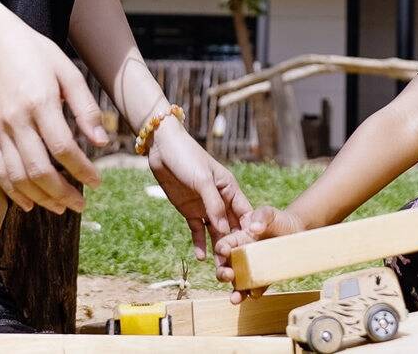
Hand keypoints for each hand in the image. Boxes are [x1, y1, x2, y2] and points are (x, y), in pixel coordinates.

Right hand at [0, 0, 108, 214]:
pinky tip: (29, 204)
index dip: (82, 170)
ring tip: (60, 208)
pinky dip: (13, 192)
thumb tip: (101, 142)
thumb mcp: (68, 71)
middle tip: (81, 205)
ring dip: (40, 198)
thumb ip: (85, 108)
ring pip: (17, 176)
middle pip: (38, 169)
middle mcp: (17, 120)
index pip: (63, 148)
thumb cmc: (36, 53)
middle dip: (62, 193)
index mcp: (40, 102)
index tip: (98, 182)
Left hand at [146, 116, 250, 265]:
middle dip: (235, 246)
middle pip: (232, 227)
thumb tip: (225, 231)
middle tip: (237, 266)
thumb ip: (214, 205)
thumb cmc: (187, 157)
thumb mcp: (202, 180)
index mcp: (230, 189)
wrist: (162, 149)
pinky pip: (197, 231)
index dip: (251, 232)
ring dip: (218, 249)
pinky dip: (200, 243)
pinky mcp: (189, 211)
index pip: (246, 214)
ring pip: (215, 233)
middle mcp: (221, 200)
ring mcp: (205, 207)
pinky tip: (202, 258)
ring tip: (220, 269)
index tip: (255, 251)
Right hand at [213, 206, 307, 303]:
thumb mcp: (270, 213)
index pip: (224, 245)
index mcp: (238, 239)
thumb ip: (261, 215)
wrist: (298, 232)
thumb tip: (254, 227)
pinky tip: (254, 294)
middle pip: (226, 267)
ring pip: (238, 282)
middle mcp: (242, 256)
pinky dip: (254, 293)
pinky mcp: (265, 278)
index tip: (223, 251)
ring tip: (235, 298)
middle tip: (227, 275)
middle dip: (222, 273)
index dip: (221, 249)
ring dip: (235, 291)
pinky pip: (257, 288)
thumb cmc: (280, 220)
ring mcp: (253, 269)